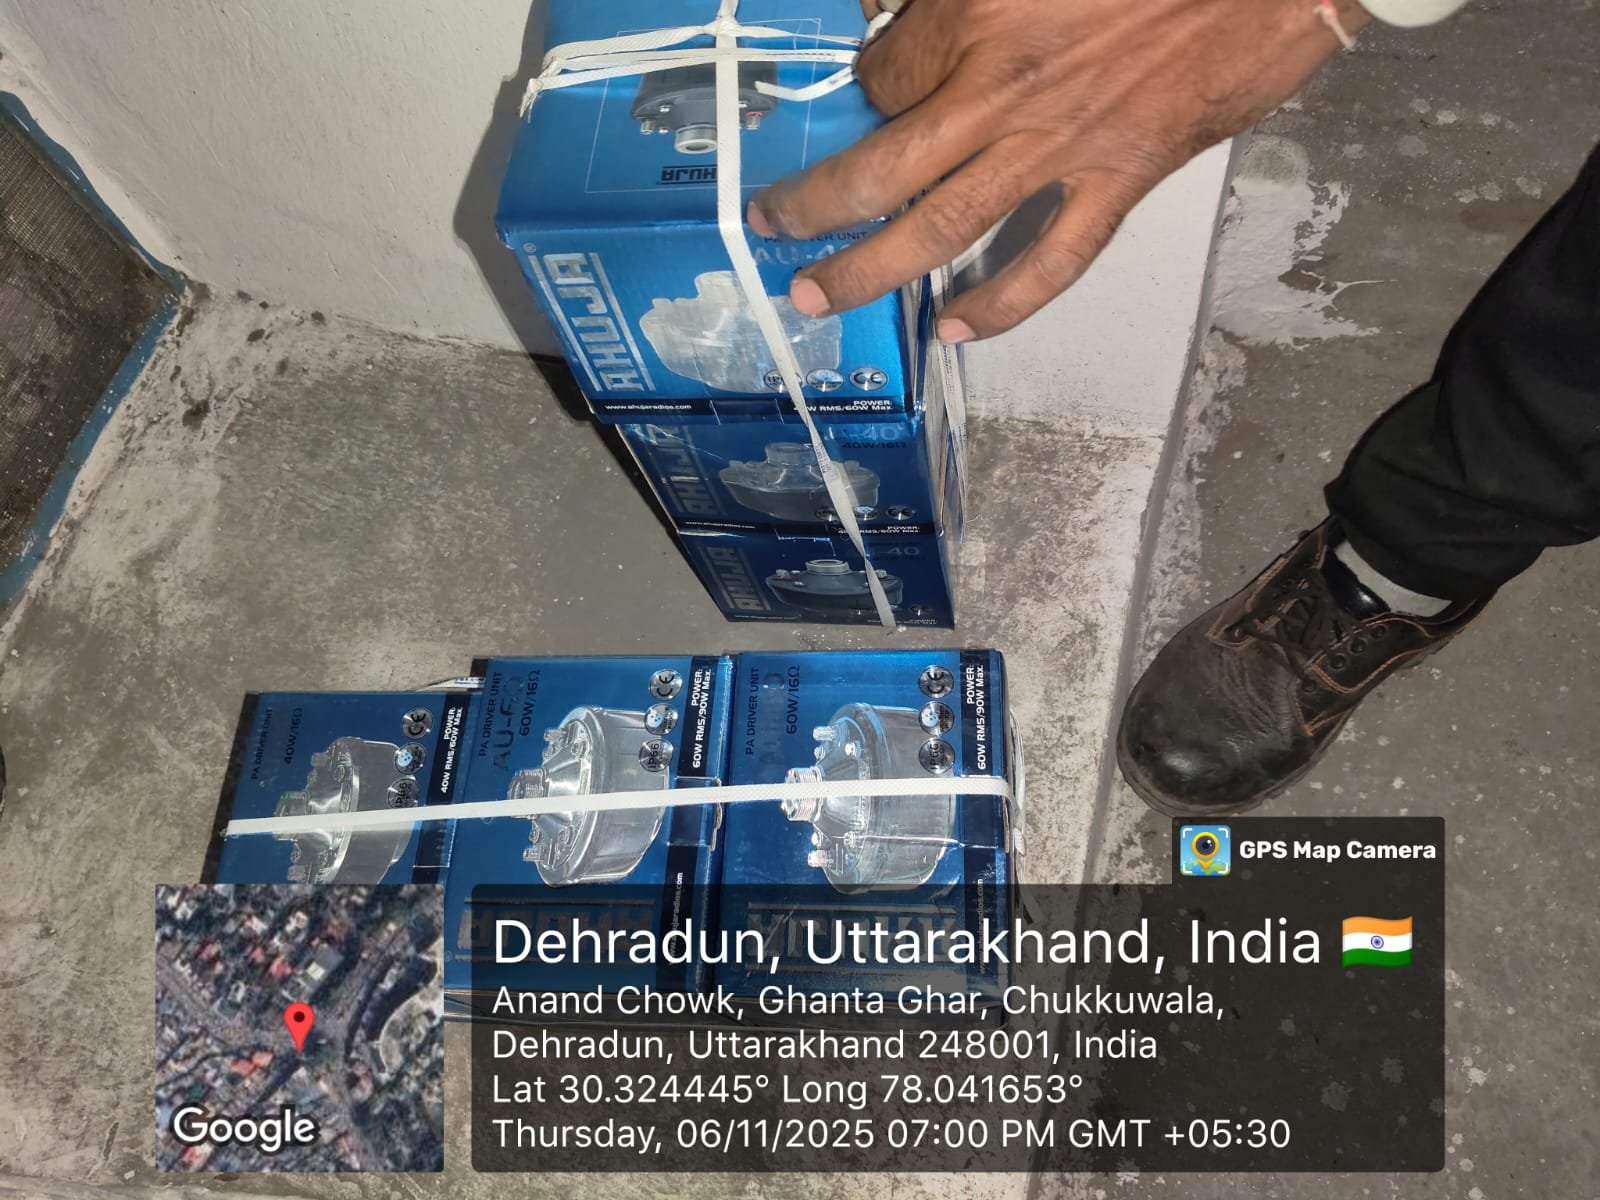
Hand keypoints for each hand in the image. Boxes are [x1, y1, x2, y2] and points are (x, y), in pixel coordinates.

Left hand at [748, 0, 1367, 341]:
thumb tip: (909, 19)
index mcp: (978, 12)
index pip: (884, 74)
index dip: (865, 88)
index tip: (868, 95)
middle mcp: (1001, 89)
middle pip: (879, 164)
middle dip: (814, 204)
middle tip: (774, 231)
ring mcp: (1058, 145)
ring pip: (941, 225)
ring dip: (871, 267)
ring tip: (820, 298)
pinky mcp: (1119, 179)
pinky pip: (1050, 260)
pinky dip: (1001, 303)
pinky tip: (957, 328)